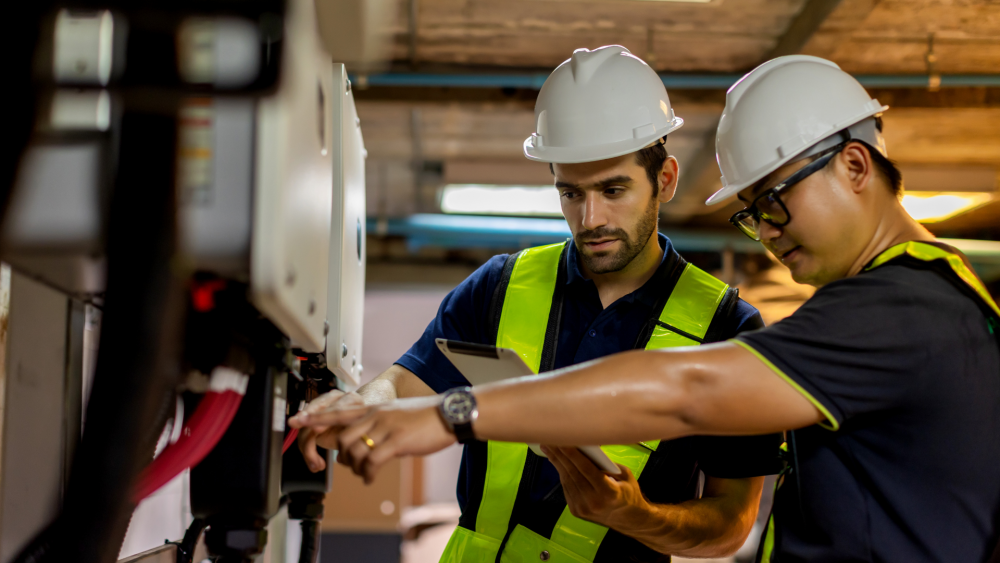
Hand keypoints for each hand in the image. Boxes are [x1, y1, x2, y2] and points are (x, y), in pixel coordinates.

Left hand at [290, 396, 455, 483]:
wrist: (448, 414)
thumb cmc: (423, 417)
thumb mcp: (394, 415)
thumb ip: (375, 424)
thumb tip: (360, 440)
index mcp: (373, 408)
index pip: (338, 411)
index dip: (315, 417)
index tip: (296, 421)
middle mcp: (375, 415)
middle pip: (342, 437)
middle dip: (342, 457)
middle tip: (351, 467)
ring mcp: (385, 427)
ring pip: (355, 450)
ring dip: (355, 467)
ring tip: (363, 473)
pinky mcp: (396, 441)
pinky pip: (372, 461)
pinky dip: (367, 473)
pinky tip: (370, 478)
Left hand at [542, 446, 645, 528]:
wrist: (629, 520)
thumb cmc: (628, 492)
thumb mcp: (625, 475)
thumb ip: (607, 464)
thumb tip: (587, 449)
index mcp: (609, 493)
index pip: (586, 469)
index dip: (573, 454)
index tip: (562, 440)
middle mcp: (594, 502)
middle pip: (573, 473)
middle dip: (560, 455)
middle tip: (549, 440)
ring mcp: (583, 508)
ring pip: (567, 480)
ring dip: (557, 462)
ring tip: (548, 447)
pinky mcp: (576, 511)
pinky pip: (566, 488)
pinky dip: (561, 473)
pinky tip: (557, 461)